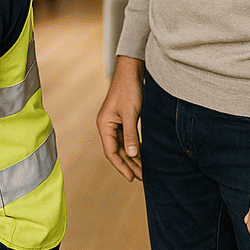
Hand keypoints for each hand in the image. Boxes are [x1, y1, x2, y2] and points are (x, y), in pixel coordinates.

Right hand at [96, 56, 143, 180]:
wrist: (132, 71)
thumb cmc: (129, 90)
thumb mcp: (131, 114)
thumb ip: (130, 135)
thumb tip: (132, 155)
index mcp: (104, 125)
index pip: (111, 152)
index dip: (121, 166)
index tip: (132, 178)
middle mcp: (107, 126)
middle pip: (117, 151)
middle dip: (130, 164)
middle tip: (143, 177)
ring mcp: (115, 123)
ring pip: (123, 146)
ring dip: (133, 158)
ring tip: (145, 170)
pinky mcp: (123, 119)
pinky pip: (128, 138)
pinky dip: (135, 147)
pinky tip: (144, 155)